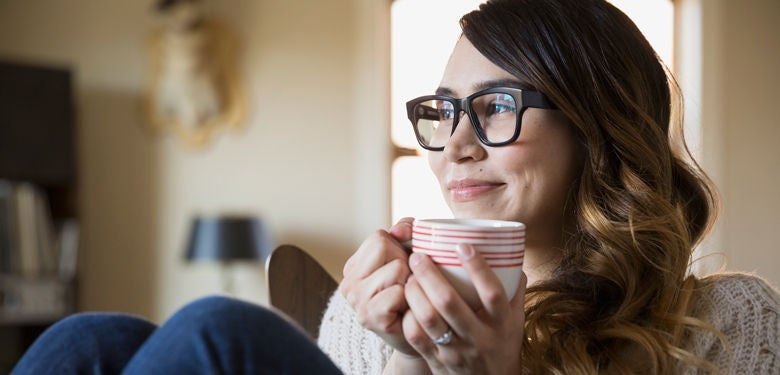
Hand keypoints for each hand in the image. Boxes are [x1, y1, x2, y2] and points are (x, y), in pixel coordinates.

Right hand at [341, 217, 417, 354]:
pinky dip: (409, 299)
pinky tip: (405, 310)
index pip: (379, 237)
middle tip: (405, 285)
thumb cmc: (415, 293)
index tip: (401, 270)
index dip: (399, 249)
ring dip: (410, 282)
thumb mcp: (409, 254)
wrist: (422, 334)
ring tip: (407, 298)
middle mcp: (348, 282)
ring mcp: (356, 300)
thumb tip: (399, 230)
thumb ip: (405, 231)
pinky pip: (398, 291)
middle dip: (404, 263)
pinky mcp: (369, 316)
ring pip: (396, 267)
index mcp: (354, 266)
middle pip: (384, 246)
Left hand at [402, 243, 526, 373]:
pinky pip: (416, 337)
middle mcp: (479, 337)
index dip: (478, 267)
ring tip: (409, 276)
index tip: (463, 245)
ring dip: (415, 293)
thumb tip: (512, 255)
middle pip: (449, 303)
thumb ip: (514, 290)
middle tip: (418, 255)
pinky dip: (408, 316)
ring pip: (429, 318)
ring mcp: (456, 351)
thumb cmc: (503, 346)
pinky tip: (405, 301)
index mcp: (502, 324)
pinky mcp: (437, 361)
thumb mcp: (516, 322)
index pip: (492, 293)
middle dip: (430, 275)